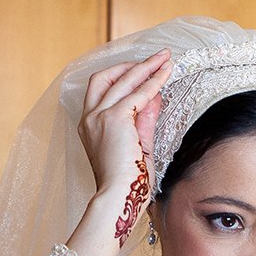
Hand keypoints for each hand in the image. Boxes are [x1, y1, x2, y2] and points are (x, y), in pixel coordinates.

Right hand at [66, 49, 173, 255]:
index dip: (124, 79)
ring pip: (123, 80)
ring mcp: (99, 117)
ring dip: (146, 67)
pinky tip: (166, 74)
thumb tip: (155, 97)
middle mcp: (89, 118)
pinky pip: (137, 93)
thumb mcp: (137, 146)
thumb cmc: (127, 182)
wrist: (117, 197)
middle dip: (132, 65)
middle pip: (106, 78)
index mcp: (89, 127)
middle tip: (156, 58)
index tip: (144, 73)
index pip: (103, 92)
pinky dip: (153, 81)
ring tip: (165, 57)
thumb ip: (144, 121)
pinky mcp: (114, 118)